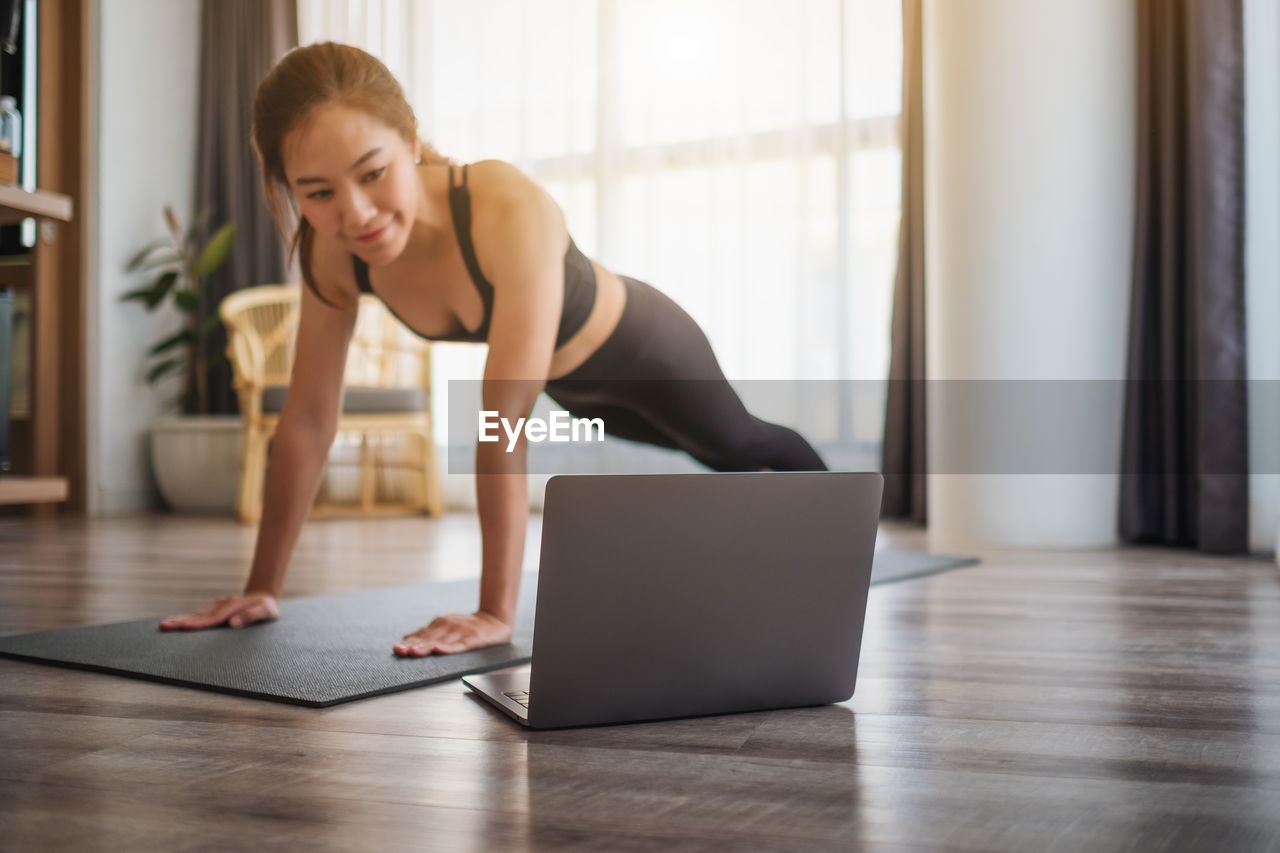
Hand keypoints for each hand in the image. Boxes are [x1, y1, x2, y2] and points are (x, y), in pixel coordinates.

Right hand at [159, 592, 279, 630]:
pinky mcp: (214, 609)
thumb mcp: (265, 611)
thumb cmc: (266, 607)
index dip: (199, 624)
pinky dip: (185, 619)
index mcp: (232, 606)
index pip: (213, 618)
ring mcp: (216, 606)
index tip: (185, 628)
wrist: (264, 597)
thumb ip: (251, 616)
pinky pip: (198, 615)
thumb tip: (232, 623)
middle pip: (199, 616)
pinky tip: (174, 622)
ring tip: (163, 625)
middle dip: (181, 621)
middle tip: (163, 626)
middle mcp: (221, 604)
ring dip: (179, 620)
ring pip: (195, 614)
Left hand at [393, 611, 512, 656]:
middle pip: (428, 638)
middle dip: (413, 645)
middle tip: (401, 651)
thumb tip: (406, 638)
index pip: (421, 635)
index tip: (397, 649)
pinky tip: (440, 651)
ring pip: (440, 641)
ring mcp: (460, 632)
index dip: (409, 642)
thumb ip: (428, 632)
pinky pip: (460, 645)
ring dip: (426, 647)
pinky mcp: (473, 638)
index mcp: (440, 624)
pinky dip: (449, 648)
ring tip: (414, 652)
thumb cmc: (468, 627)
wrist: (494, 619)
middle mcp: (448, 626)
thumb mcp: (447, 625)